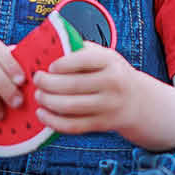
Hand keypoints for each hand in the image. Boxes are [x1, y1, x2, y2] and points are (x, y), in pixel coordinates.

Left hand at [25, 41, 144, 133]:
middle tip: (36, 80)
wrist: (138, 100)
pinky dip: (53, 121)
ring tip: (38, 95)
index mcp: (110, 62)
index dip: (60, 64)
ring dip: (47, 101)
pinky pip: (73, 125)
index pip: (82, 60)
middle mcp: (113, 84)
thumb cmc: (111, 73)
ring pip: (70, 106)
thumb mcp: (103, 55)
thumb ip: (79, 50)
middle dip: (46, 83)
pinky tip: (42, 113)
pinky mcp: (102, 124)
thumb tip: (45, 49)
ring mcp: (109, 106)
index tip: (49, 66)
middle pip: (71, 85)